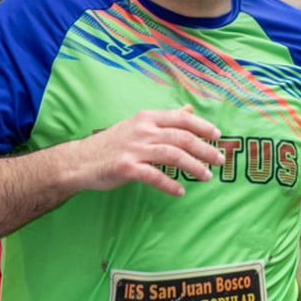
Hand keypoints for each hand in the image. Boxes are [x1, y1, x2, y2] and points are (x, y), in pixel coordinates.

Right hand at [72, 107, 225, 196]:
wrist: (80, 160)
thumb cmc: (112, 143)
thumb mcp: (138, 125)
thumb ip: (165, 118)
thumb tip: (189, 110)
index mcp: (147, 118)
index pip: (181, 119)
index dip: (202, 127)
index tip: (218, 136)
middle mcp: (143, 130)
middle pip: (182, 138)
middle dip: (205, 149)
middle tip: (219, 160)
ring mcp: (134, 149)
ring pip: (173, 156)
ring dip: (193, 167)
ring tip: (206, 176)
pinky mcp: (126, 168)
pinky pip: (155, 176)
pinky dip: (170, 184)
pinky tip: (180, 191)